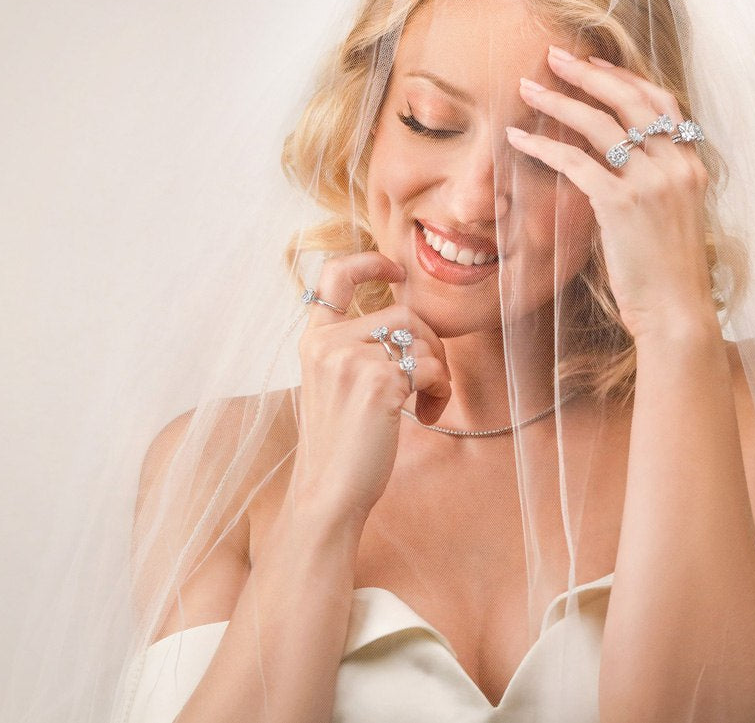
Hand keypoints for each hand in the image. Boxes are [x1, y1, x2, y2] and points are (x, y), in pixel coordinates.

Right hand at [293, 252, 452, 523]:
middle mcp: (327, 343)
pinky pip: (432, 368)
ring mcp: (351, 359)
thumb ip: (355, 351)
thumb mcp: (334, 387)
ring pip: (422, 338)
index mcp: (313, 341)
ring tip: (426, 403)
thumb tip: (409, 326)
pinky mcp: (379, 382)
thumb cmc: (341, 447)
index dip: (368, 262)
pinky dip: (440, 392)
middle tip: (429, 382)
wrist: (329, 493)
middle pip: (403, 312)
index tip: (395, 271)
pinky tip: (425, 417)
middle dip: (430, 343)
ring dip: (439, 370)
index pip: (333, 275)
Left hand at [504, 45, 718, 339]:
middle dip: (590, 73)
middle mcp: (676, 166)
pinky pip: (576, 162)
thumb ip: (650, 187)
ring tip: (528, 87)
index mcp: (691, 166)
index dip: (627, 78)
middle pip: (630, 100)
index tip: (597, 65)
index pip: (662, 102)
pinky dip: (544, 145)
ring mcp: (652, 183)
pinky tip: (518, 139)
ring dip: (560, 100)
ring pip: (600, 123)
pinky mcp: (622, 205)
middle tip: (556, 56)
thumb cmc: (667, 275)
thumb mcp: (670, 220)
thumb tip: (613, 170)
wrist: (677, 314)